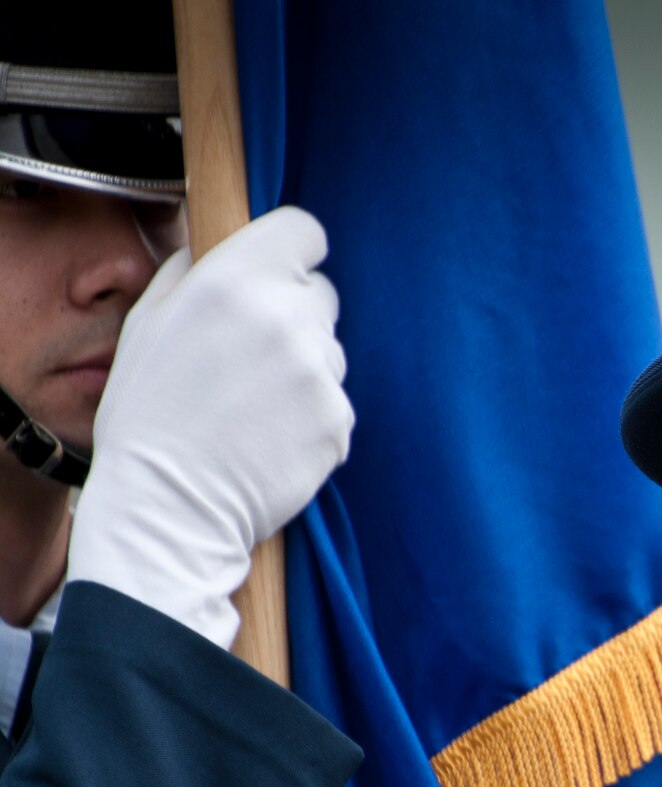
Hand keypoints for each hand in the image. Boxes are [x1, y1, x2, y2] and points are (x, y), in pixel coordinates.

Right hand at [67, 206, 352, 647]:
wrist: (170, 504)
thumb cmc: (148, 415)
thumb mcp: (147, 323)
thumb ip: (191, 271)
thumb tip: (218, 247)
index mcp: (234, 281)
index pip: (303, 231)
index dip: (292, 250)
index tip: (281, 270)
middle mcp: (286, 318)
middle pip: (319, 294)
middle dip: (293, 314)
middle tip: (249, 356)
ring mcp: (319, 371)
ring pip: (330, 350)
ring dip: (303, 367)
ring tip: (252, 403)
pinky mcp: (339, 419)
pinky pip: (334, 400)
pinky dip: (312, 414)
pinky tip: (270, 434)